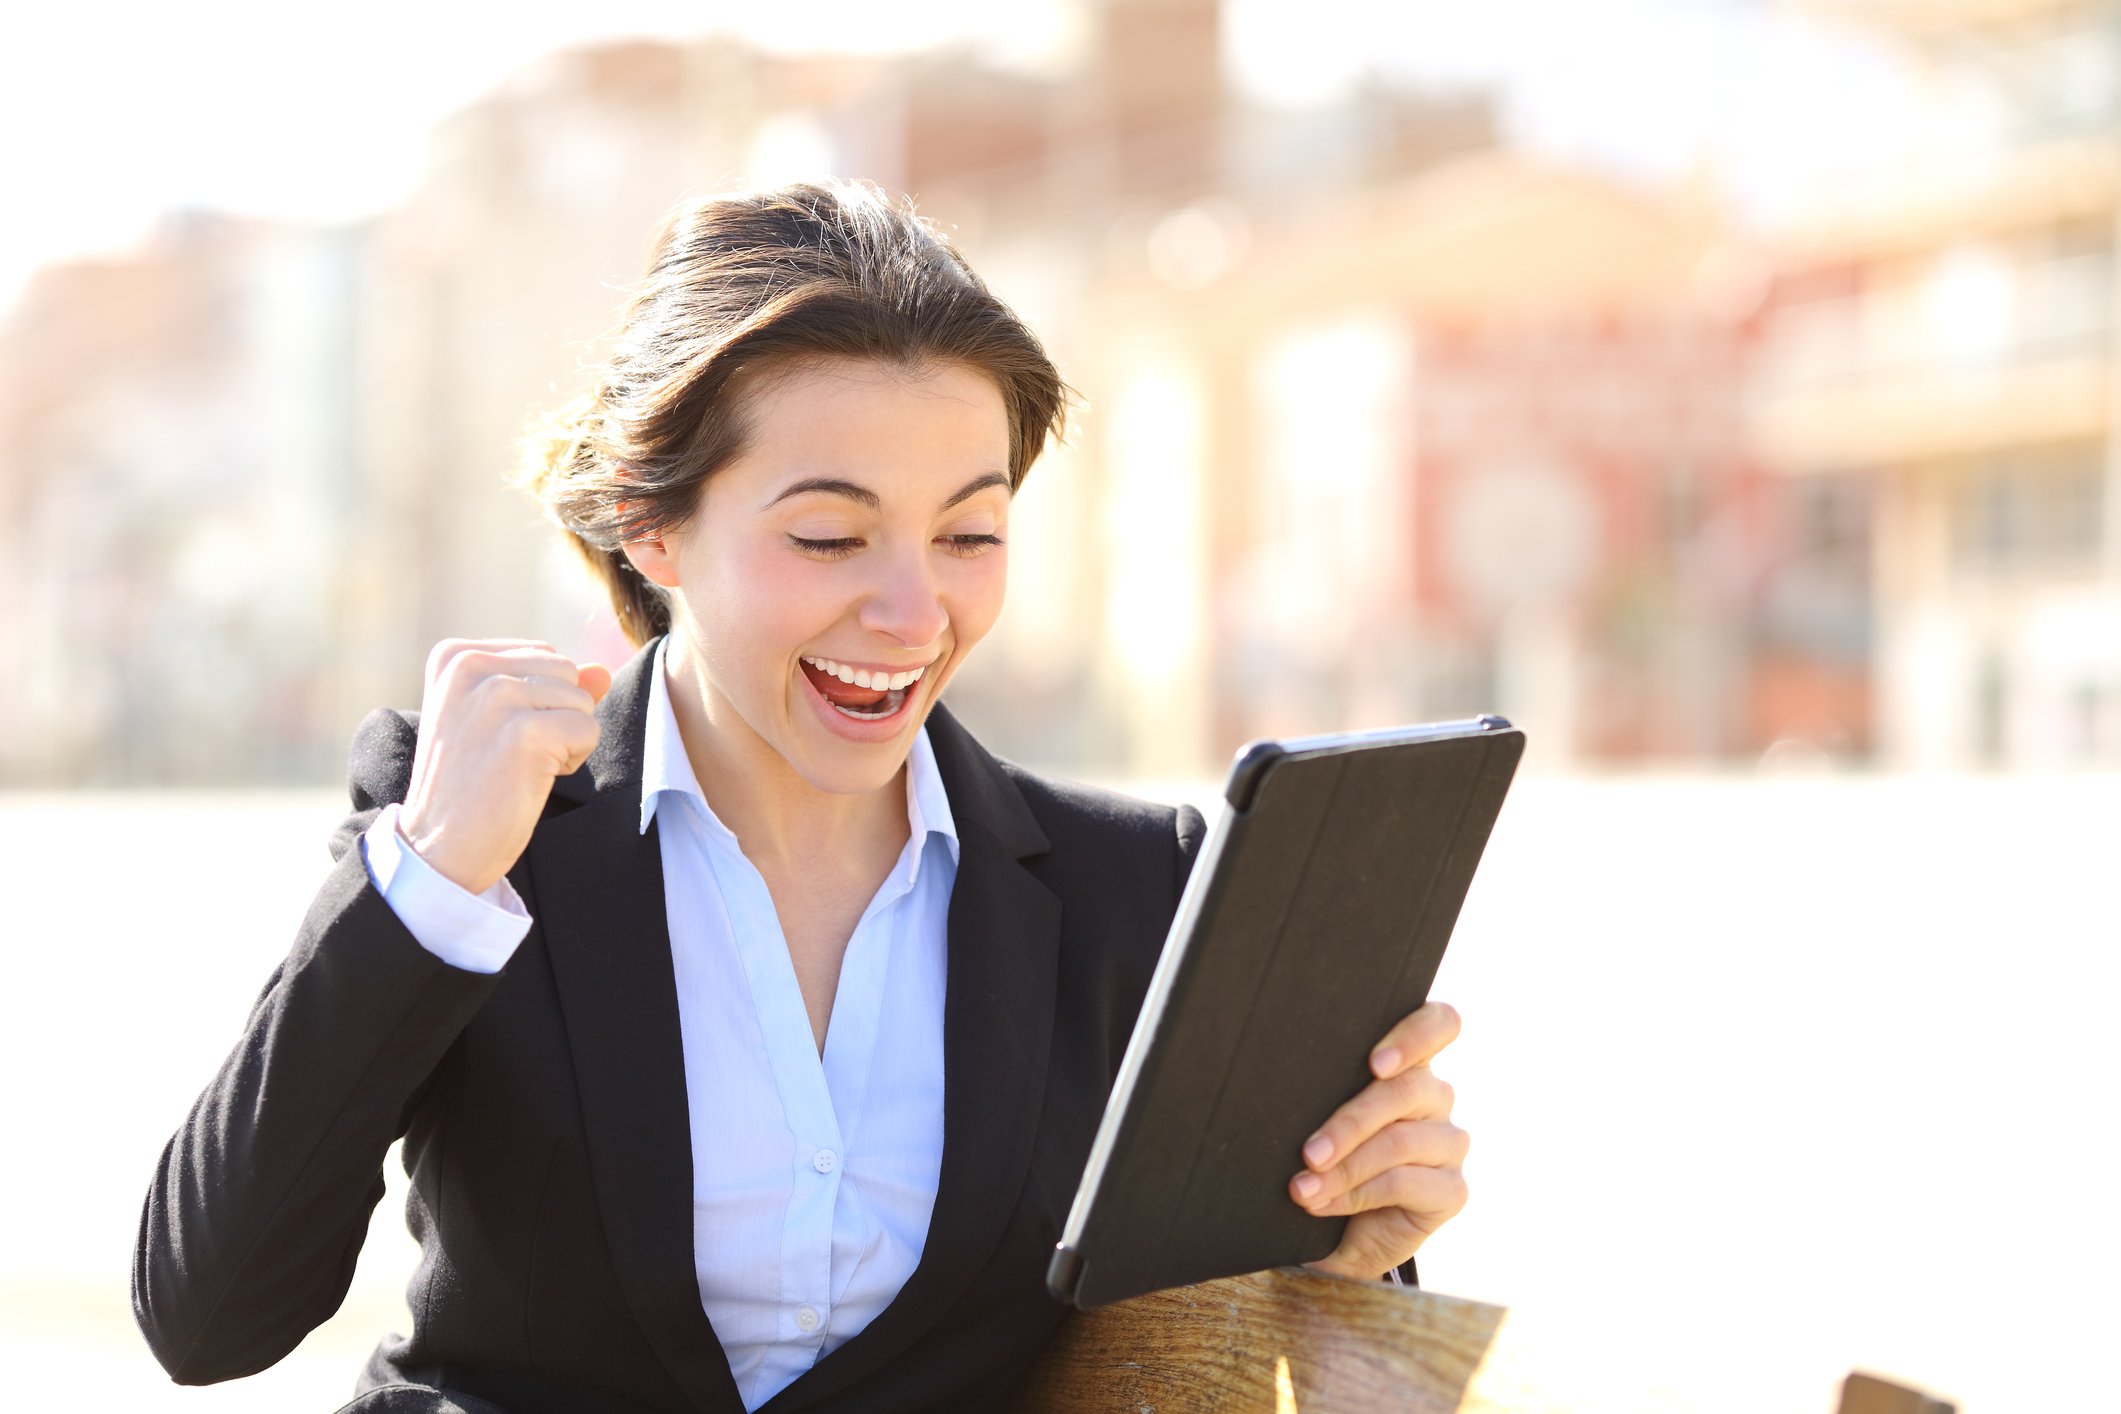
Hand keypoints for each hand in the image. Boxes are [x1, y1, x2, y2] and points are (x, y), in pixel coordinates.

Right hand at [397, 639, 611, 894]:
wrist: (439, 845)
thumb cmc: (470, 783)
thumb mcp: (499, 719)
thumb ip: (548, 685)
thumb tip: (600, 671)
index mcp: (456, 656)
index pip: (543, 655)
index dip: (539, 700)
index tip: (495, 734)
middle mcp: (470, 666)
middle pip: (566, 672)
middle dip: (557, 715)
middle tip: (511, 753)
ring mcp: (497, 696)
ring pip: (582, 700)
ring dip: (565, 739)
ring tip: (518, 766)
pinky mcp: (526, 731)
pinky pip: (588, 729)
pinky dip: (573, 759)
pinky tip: (531, 778)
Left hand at [1289, 1001, 1468, 1279]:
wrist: (1341, 1228)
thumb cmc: (1324, 1155)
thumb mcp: (1320, 1115)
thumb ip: (1321, 1088)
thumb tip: (1278, 1071)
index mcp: (1410, 1064)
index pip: (1440, 1024)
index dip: (1415, 1036)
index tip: (1375, 1064)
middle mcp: (1436, 1098)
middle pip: (1407, 1090)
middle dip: (1350, 1123)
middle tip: (1308, 1154)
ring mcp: (1449, 1143)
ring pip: (1400, 1141)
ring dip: (1344, 1167)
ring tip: (1302, 1189)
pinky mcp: (1452, 1190)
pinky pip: (1404, 1184)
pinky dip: (1355, 1194)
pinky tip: (1323, 1204)